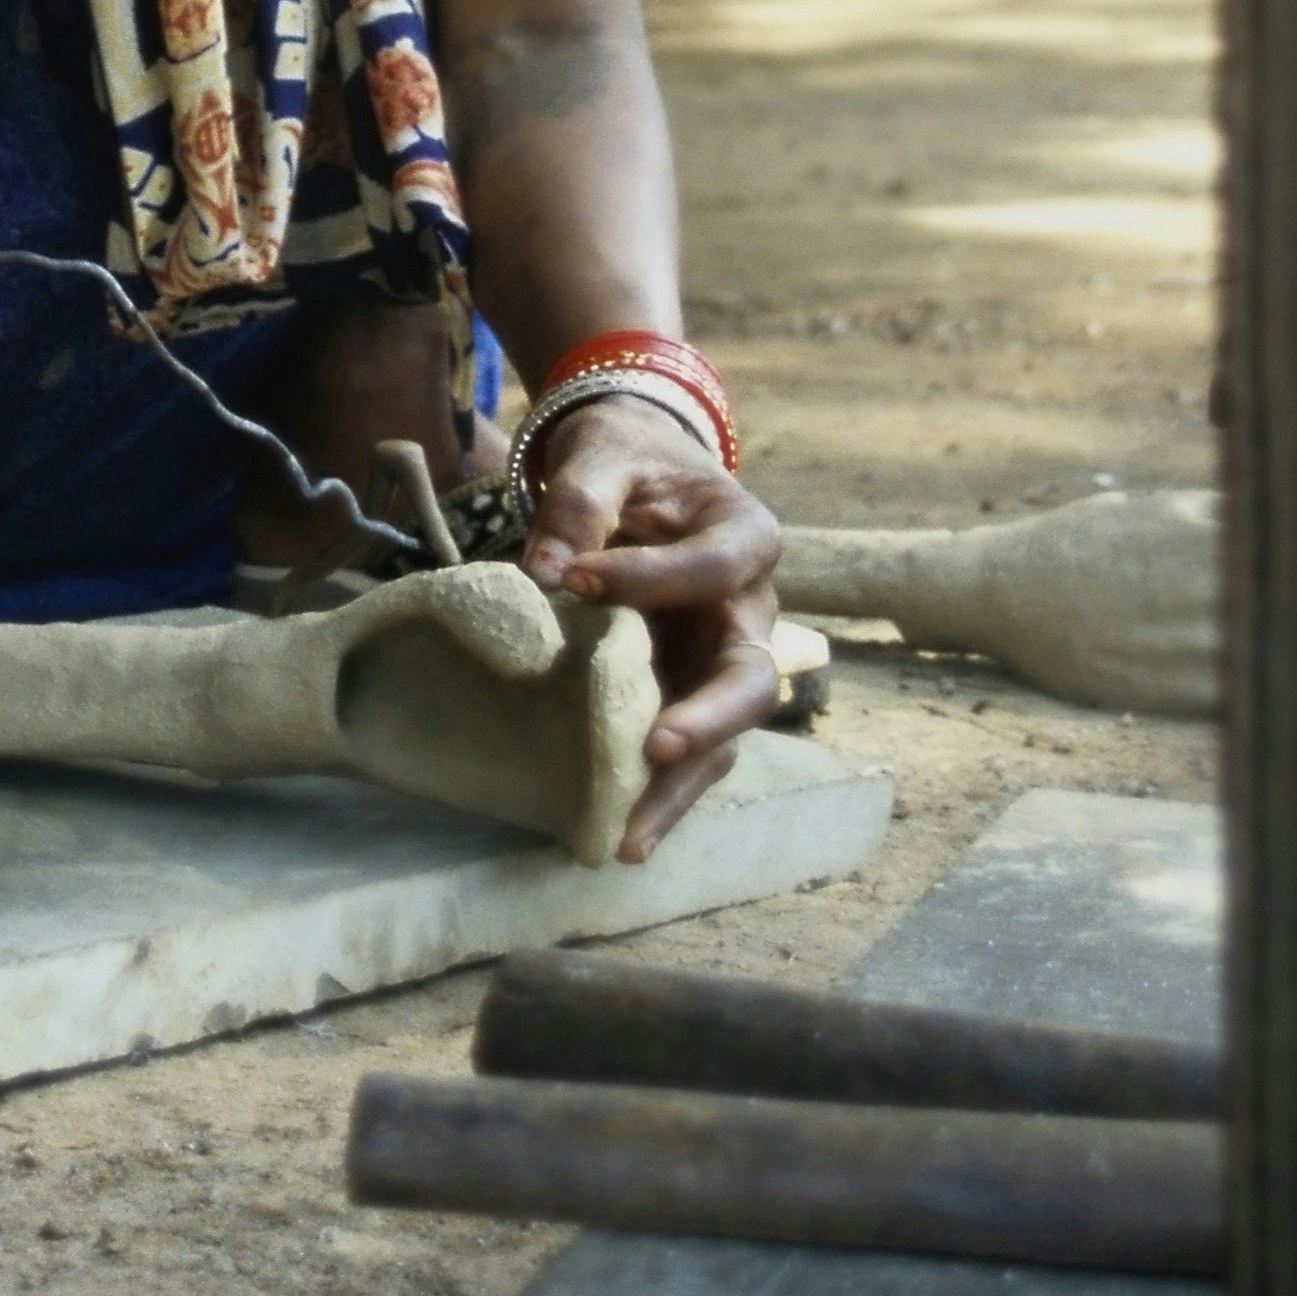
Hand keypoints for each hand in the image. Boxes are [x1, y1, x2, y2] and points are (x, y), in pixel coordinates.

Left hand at [515, 393, 783, 862]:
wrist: (638, 475)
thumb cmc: (627, 463)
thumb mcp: (603, 458)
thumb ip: (578, 503)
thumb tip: (544, 571)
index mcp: (745, 537)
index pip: (715, 568)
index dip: (650, 578)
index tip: (574, 581)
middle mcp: (750, 611)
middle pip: (752, 677)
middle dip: (708, 719)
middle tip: (658, 746)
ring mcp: (720, 661)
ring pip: (724, 735)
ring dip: (679, 786)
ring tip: (630, 837)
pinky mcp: (685, 693)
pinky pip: (684, 751)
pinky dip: (656, 793)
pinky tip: (617, 836)